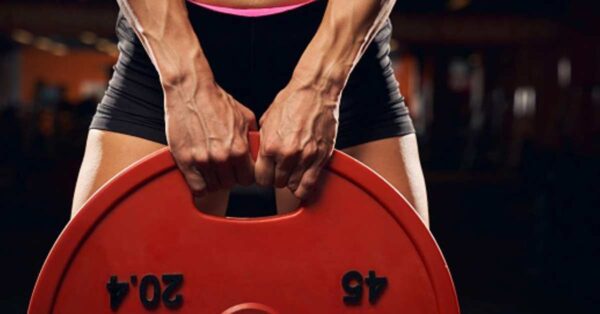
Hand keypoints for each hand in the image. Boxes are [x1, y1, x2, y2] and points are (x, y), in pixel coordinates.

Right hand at [165, 79, 256, 196]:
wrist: (191, 90)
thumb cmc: (216, 100)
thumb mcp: (245, 116)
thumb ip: (253, 136)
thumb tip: (258, 149)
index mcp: (239, 148)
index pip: (248, 179)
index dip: (244, 176)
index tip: (239, 172)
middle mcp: (222, 157)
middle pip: (230, 184)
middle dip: (228, 177)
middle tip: (223, 168)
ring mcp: (203, 160)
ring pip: (213, 187)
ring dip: (213, 180)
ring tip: (211, 169)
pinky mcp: (185, 160)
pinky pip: (196, 187)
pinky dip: (199, 185)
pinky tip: (200, 177)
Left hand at [255, 76, 339, 198]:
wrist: (315, 90)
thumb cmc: (292, 100)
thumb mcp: (267, 120)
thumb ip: (264, 141)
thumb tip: (258, 156)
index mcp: (270, 145)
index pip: (261, 178)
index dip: (263, 176)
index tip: (266, 173)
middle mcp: (287, 154)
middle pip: (277, 184)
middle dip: (277, 178)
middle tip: (280, 169)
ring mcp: (306, 157)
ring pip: (294, 186)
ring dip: (292, 181)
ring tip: (292, 171)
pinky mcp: (321, 157)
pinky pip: (310, 184)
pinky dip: (305, 186)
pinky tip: (303, 181)